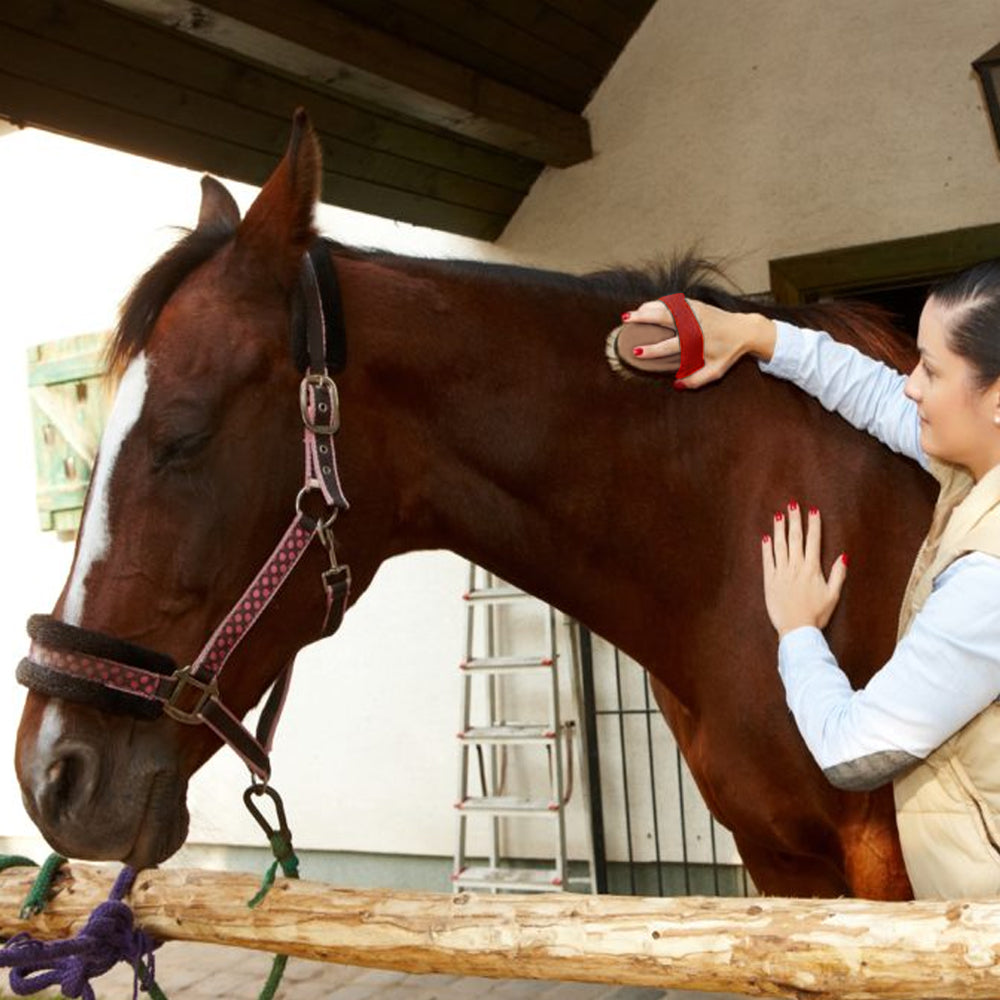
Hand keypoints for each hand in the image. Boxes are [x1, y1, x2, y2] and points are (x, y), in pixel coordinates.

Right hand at [621, 299, 776, 387]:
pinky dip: (660, 303)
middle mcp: (694, 324)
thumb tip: (676, 385)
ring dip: (648, 307)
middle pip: (664, 317)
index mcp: (696, 341)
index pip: (668, 346)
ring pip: (667, 306)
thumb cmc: (728, 353)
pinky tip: (649, 306)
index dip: (651, 350)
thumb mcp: (715, 371)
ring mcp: (695, 311)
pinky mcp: (697, 304)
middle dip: (643, 317)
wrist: (745, 330)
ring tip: (633, 313)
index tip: (636, 352)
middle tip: (626, 319)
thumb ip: (695, 380)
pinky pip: (674, 302)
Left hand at [761, 502, 847, 638]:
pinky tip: (765, 537)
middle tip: (793, 505)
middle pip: (795, 539)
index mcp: (812, 569)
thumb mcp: (833, 595)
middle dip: (795, 520)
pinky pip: (767, 561)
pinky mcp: (769, 581)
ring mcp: (781, 573)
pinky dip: (766, 548)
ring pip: (780, 546)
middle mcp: (796, 567)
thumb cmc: (817, 614)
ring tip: (778, 516)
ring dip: (779, 530)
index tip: (813, 511)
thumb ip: (838, 574)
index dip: (813, 526)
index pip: (813, 542)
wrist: (796, 629)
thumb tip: (844, 556)